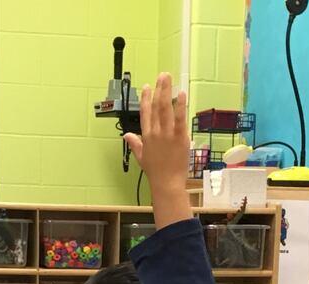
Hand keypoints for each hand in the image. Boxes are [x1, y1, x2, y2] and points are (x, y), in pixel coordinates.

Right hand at [123, 73, 192, 200]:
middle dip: (159, 89)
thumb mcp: (141, 157)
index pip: (145, 112)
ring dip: (167, 91)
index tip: (147, 86)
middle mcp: (155, 132)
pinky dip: (180, 105)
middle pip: (156, 106)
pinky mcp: (179, 137)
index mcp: (146, 136)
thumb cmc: (155, 172)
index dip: (145, 98)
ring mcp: (167, 134)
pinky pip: (180, 118)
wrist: (166, 183)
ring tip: (169, 78)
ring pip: (166, 108)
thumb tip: (126, 135)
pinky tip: (182, 94)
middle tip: (162, 75)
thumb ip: (134, 143)